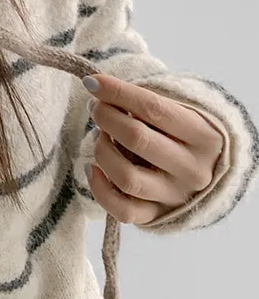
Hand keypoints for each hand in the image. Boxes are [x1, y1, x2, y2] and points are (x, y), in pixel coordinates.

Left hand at [84, 73, 224, 224]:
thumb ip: (145, 101)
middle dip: (106, 116)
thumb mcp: (178, 110)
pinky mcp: (159, 216)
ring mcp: (176, 197)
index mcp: (205, 136)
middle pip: (137, 139)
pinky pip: (123, 210)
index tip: (92, 82)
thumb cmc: (183, 132)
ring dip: (102, 150)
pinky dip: (100, 189)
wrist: (208, 171)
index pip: (153, 108)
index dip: (117, 92)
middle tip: (96, 107)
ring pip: (127, 177)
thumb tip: (98, 89)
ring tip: (99, 136)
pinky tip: (92, 168)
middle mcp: (194, 170)